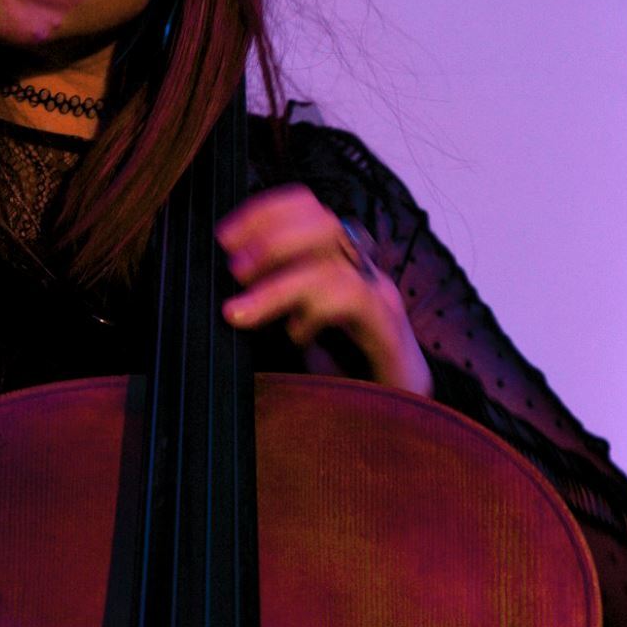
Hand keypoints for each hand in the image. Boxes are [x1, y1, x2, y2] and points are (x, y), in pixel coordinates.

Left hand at [216, 185, 432, 394]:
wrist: (399, 415)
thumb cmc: (345, 376)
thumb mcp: (297, 333)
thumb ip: (272, 309)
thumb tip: (227, 299)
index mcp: (339, 264)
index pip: (308, 211)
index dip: (266, 213)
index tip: (226, 235)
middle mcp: (361, 272)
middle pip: (323, 222)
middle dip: (271, 237)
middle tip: (235, 270)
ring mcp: (379, 296)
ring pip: (331, 264)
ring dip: (277, 283)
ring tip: (241, 311)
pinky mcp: (389, 328)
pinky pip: (353, 298)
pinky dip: (315, 310)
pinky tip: (296, 335)